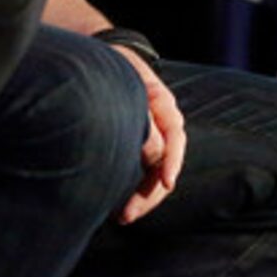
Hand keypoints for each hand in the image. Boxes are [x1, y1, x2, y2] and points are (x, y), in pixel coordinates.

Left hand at [104, 43, 188, 223]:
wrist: (102, 59)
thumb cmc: (110, 69)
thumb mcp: (123, 84)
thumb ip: (140, 116)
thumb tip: (153, 154)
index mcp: (160, 101)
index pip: (174, 134)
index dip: (171, 160)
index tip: (166, 183)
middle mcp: (162, 119)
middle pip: (167, 161)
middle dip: (151, 193)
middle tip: (126, 215)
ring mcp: (154, 132)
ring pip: (157, 170)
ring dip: (144, 196)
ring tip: (122, 217)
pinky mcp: (141, 142)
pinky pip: (147, 169)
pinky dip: (137, 188)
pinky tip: (119, 205)